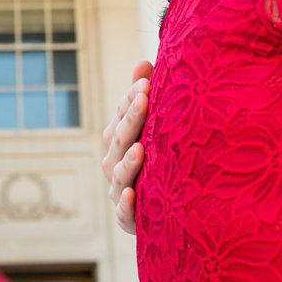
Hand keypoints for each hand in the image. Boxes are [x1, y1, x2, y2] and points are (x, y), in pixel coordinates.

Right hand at [100, 60, 153, 235]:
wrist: (167, 212)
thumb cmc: (158, 161)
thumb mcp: (153, 129)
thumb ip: (144, 97)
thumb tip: (143, 62)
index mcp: (119, 140)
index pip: (121, 116)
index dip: (131, 99)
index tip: (146, 83)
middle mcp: (114, 164)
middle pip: (119, 140)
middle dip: (131, 120)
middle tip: (145, 98)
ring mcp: (119, 191)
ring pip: (119, 175)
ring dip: (128, 162)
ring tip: (140, 149)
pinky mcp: (128, 220)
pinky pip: (124, 214)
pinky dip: (125, 204)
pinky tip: (131, 194)